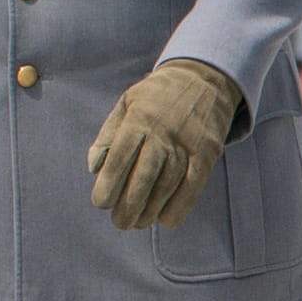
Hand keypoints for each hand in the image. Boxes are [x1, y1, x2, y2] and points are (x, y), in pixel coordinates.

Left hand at [88, 59, 241, 229]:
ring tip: (139, 222)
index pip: (120, 158)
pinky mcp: (208, 152)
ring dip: (151, 211)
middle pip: (143, 177)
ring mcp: (188, 143)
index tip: (101, 203)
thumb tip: (93, 169)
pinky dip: (180, 207)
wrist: (204, 78)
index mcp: (139, 119)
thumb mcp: (126, 103)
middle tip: (120, 222)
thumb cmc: (156, 97)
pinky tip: (166, 220)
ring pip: (168, 185)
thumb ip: (107, 136)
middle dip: (128, 206)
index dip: (108, 185)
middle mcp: (163, 131)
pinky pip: (194, 185)